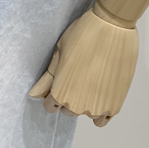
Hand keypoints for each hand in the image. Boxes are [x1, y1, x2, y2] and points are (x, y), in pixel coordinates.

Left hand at [28, 8, 138, 126]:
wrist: (113, 27)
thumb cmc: (83, 36)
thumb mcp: (59, 53)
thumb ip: (47, 79)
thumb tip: (33, 94)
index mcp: (60, 93)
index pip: (50, 106)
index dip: (53, 92)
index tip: (62, 79)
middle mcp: (77, 106)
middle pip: (68, 109)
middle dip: (70, 95)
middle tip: (78, 73)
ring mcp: (97, 108)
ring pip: (86, 112)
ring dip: (86, 101)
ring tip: (92, 76)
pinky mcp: (115, 105)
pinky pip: (102, 119)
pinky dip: (100, 110)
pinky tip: (101, 91)